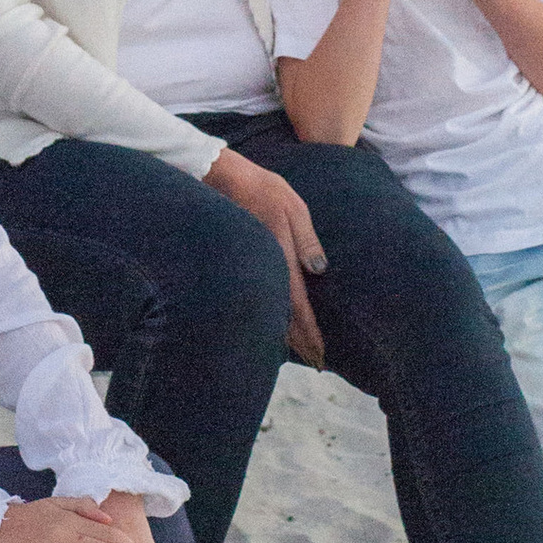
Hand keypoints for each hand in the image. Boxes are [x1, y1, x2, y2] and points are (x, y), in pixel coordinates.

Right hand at [209, 146, 327, 365]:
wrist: (222, 178)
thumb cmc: (262, 189)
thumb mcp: (294, 207)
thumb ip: (307, 240)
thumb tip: (319, 271)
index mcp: (281, 257)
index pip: (297, 306)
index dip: (309, 333)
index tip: (320, 355)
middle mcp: (265, 268)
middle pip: (283, 317)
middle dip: (300, 342)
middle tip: (315, 363)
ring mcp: (252, 267)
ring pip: (270, 309)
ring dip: (285, 333)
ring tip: (299, 351)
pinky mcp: (244, 262)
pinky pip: (261, 295)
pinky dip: (271, 314)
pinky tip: (276, 319)